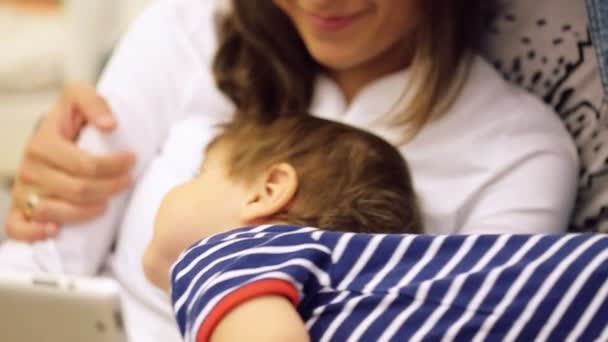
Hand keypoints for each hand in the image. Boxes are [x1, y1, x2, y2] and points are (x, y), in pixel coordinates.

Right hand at [4, 82, 135, 240]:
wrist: (51, 134)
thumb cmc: (70, 118)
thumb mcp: (79, 97)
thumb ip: (93, 102)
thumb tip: (109, 125)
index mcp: (43, 142)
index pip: (85, 165)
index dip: (114, 166)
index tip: (132, 160)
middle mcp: (30, 167)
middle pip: (78, 190)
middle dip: (110, 188)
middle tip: (128, 181)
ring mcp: (23, 189)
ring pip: (55, 211)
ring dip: (87, 212)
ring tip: (107, 204)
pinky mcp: (19, 207)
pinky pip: (16, 227)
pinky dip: (34, 232)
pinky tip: (56, 230)